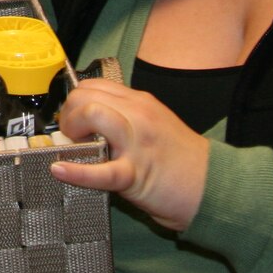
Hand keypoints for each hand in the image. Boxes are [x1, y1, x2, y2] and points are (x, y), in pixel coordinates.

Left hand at [49, 76, 210, 232]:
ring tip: (74, 146)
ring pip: (93, 114)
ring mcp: (137, 143)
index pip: (93, 85)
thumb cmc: (181, 160)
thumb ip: (126, 117)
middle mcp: (138, 116)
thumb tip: (89, 120)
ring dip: (73, 128)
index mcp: (141, 102)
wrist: (213, 187)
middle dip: (69, 113)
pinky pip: (101, 171)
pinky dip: (77, 172)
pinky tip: (59, 170)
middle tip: (73, 136)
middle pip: (86, 96)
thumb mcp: (155, 124)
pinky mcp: (136, 174)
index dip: (76, 100)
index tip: (74, 118)